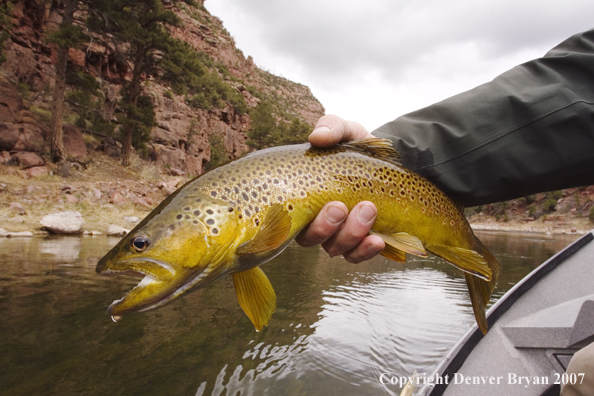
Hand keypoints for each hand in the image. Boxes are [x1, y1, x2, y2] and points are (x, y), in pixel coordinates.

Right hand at [295, 115, 384, 262]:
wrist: (392, 160)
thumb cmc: (358, 148)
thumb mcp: (346, 131)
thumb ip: (331, 128)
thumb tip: (316, 137)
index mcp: (304, 197)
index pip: (291, 219)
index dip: (305, 218)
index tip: (331, 203)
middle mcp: (317, 221)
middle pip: (312, 238)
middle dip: (328, 226)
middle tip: (343, 206)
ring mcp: (339, 234)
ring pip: (337, 248)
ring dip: (352, 233)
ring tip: (369, 209)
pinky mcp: (361, 242)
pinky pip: (357, 256)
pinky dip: (367, 251)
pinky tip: (379, 240)